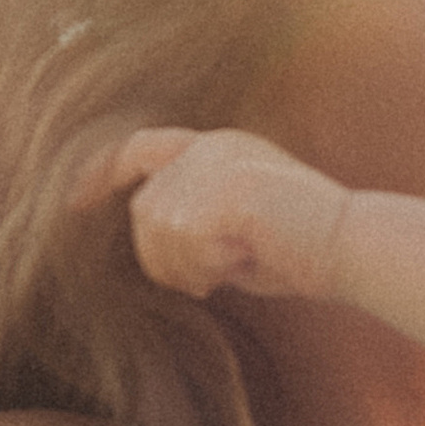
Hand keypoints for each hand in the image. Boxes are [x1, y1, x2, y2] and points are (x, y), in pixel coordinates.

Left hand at [82, 126, 353, 303]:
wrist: (352, 242)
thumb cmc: (305, 247)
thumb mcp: (238, 229)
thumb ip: (195, 222)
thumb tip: (155, 250)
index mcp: (217, 146)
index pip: (139, 150)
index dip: (100, 174)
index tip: (71, 201)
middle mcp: (210, 147)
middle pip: (145, 214)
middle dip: (165, 259)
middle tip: (213, 280)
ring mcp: (214, 167)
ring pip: (160, 238)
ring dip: (191, 269)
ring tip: (240, 266)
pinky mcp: (220, 195)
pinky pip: (185, 251)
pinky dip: (211, 269)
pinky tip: (248, 261)